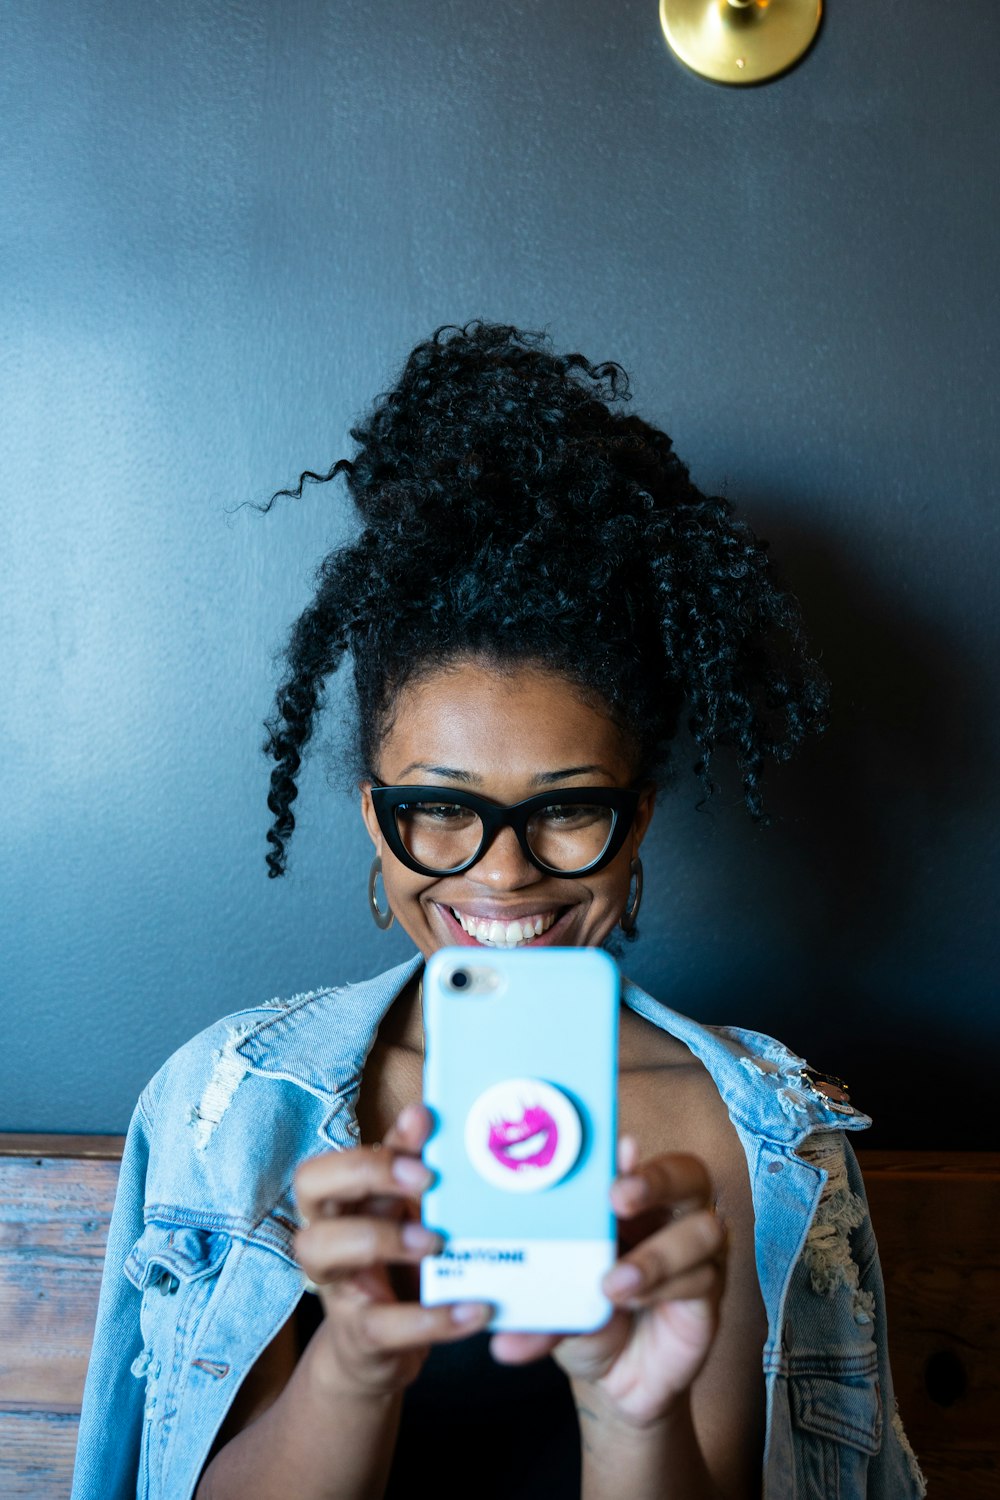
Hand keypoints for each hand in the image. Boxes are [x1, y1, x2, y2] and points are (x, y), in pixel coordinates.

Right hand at [293, 1105, 492, 1397]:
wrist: (379, 1352)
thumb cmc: (395, 1262)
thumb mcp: (403, 1211)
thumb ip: (411, 1164)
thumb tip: (424, 1112)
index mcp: (340, 1201)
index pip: (327, 1158)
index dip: (369, 1146)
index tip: (423, 1128)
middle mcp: (327, 1234)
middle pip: (307, 1186)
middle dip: (366, 1171)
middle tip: (426, 1178)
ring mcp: (337, 1284)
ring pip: (319, 1250)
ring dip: (381, 1238)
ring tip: (437, 1242)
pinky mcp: (361, 1335)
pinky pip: (381, 1326)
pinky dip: (431, 1319)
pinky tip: (475, 1308)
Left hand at [491, 1139, 726, 1428]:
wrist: (614, 1377)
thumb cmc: (584, 1317)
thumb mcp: (557, 1308)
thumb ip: (539, 1312)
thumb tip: (503, 1340)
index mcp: (626, 1199)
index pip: (636, 1158)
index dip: (628, 1151)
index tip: (617, 1149)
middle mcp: (667, 1213)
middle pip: (688, 1172)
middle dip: (656, 1179)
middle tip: (617, 1198)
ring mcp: (694, 1250)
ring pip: (703, 1229)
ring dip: (657, 1255)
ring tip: (614, 1284)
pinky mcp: (708, 1291)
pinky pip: (701, 1278)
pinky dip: (664, 1288)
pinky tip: (635, 1302)